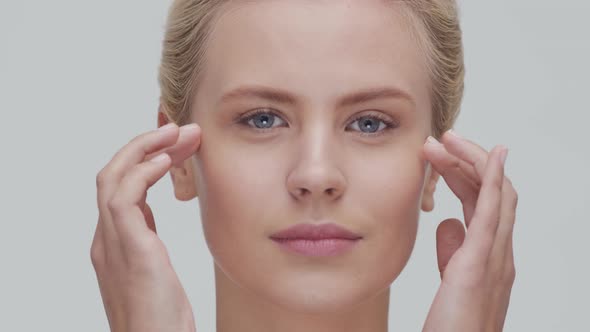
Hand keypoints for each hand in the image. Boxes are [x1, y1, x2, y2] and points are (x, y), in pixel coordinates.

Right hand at [91, 123, 200, 331]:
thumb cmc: (161, 318)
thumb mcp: (153, 270)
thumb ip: (145, 241)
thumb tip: (149, 214)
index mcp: (113, 241)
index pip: (121, 186)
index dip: (145, 159)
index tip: (177, 146)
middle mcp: (106, 238)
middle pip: (114, 174)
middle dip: (145, 146)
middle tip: (181, 130)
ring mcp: (112, 243)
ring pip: (113, 177)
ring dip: (144, 149)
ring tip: (177, 133)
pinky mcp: (128, 250)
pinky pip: (124, 198)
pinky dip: (141, 172)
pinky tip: (166, 160)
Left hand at [421, 130, 517, 331]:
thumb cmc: (453, 324)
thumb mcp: (452, 279)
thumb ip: (453, 251)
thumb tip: (447, 222)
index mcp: (489, 254)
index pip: (482, 202)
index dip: (465, 173)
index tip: (439, 155)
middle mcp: (499, 253)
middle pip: (492, 192)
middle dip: (466, 161)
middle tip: (438, 139)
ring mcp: (495, 258)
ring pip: (496, 195)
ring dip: (472, 161)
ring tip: (445, 140)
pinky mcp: (481, 265)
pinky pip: (493, 214)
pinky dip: (494, 180)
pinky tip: (491, 155)